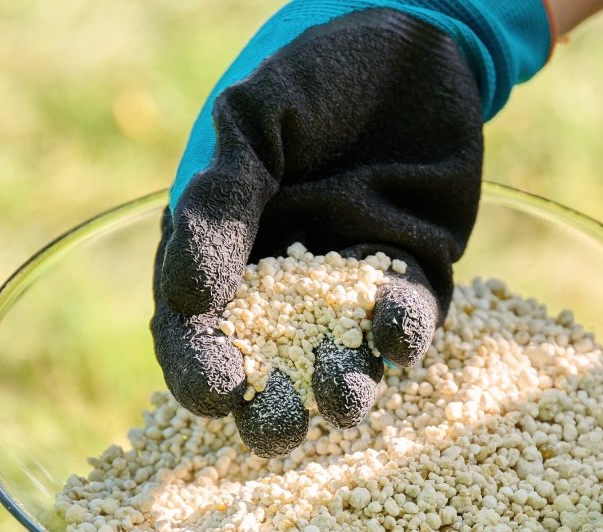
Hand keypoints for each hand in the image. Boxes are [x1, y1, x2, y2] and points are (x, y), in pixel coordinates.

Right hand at [152, 1, 551, 456]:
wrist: (411, 32)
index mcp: (219, 253)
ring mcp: (349, 284)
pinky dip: (402, 336)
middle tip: (276, 421)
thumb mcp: (250, 123)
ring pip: (339, 362)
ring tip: (342, 400)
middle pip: (265, 372)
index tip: (216, 389)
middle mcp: (281, 283)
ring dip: (338, 390)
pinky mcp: (413, 273)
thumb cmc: (309, 72)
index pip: (194, 333)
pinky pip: (406, 321)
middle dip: (268, 408)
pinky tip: (396, 335)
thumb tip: (189, 303)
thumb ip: (220, 205)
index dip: (199, 369)